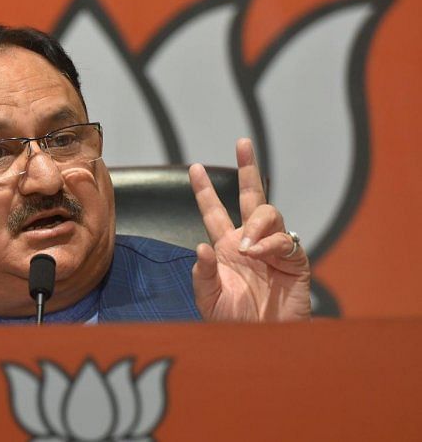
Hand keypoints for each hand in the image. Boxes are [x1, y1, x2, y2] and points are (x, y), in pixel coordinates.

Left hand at [188, 138, 310, 320]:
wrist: (260, 342)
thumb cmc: (233, 322)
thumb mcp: (208, 298)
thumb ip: (202, 273)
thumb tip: (200, 246)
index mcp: (226, 247)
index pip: (214, 211)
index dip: (204, 190)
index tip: (192, 168)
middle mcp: (249, 241)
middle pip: (251, 197)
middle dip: (247, 169)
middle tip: (243, 144)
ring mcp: (272, 249)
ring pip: (269, 214)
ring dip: (256, 223)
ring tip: (246, 246)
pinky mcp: (294, 261)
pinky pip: (285, 241)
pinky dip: (271, 244)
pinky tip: (259, 254)